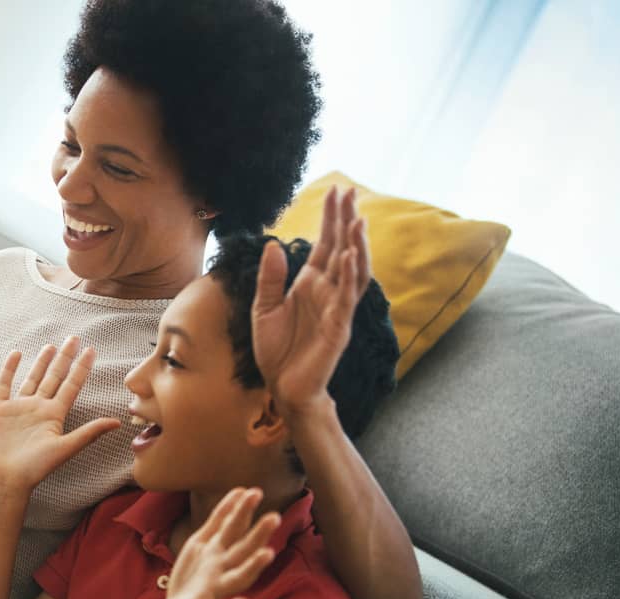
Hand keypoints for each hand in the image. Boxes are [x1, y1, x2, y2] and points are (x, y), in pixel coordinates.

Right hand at [0, 336, 121, 496]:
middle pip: (54, 377)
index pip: (72, 385)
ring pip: (32, 379)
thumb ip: (89, 432)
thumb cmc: (36, 469)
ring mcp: (18, 408)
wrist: (5, 480)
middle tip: (74, 338)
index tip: (92, 350)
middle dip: (65, 358)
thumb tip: (118, 422)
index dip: (82, 368)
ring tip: (51, 346)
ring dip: (41, 362)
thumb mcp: (65, 448)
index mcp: (55, 415)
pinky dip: (9, 369)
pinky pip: (4, 384)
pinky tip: (16, 354)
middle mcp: (38, 408)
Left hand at [159, 488, 279, 598]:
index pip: (234, 528)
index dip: (243, 511)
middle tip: (275, 517)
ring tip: (268, 554)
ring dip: (253, 566)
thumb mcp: (202, 543)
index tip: (255, 491)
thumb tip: (241, 490)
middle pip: (243, 550)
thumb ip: (220, 520)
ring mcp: (217, 590)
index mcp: (220, 552)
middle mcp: (224, 569)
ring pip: (239, 578)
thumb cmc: (193, 576)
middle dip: (258, 534)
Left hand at [251, 186, 370, 415]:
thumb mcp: (263, 308)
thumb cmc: (276, 349)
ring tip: (356, 220)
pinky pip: (347, 298)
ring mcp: (337, 308)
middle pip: (343, 249)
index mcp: (311, 284)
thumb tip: (274, 245)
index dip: (331, 218)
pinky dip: (348, 275)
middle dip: (347, 221)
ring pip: (353, 270)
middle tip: (351, 192)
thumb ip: (270, 278)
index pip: (325, 244)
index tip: (337, 190)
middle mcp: (328, 291)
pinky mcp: (338, 327)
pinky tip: (348, 255)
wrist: (282, 386)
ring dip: (356, 245)